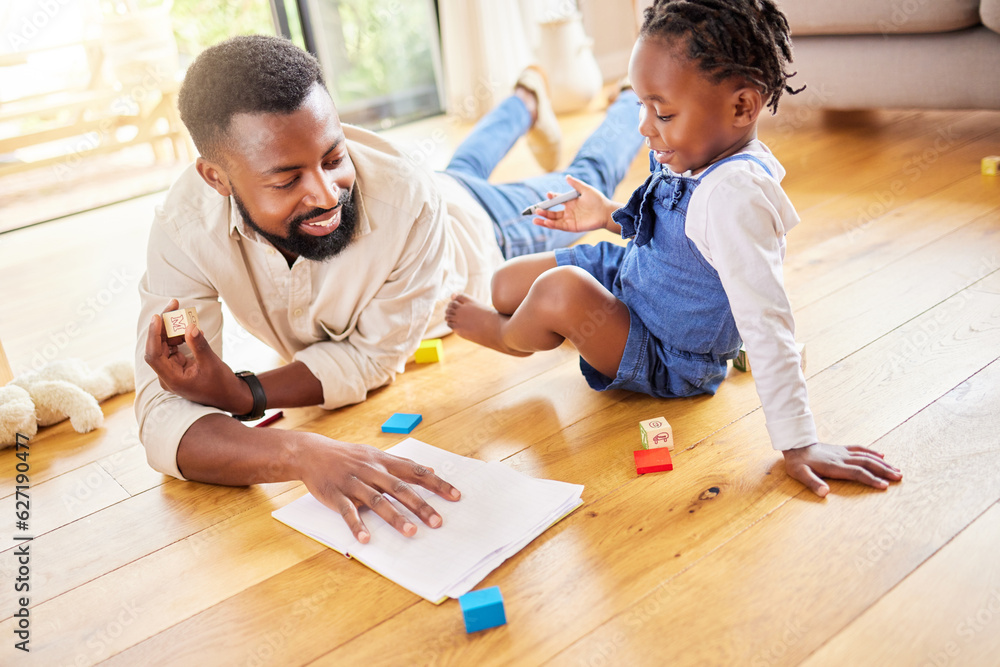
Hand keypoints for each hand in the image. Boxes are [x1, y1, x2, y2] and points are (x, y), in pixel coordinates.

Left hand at [144, 299, 250, 412]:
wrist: (230, 397)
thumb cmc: (221, 384)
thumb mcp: (212, 363)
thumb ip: (199, 345)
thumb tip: (189, 326)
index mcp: (172, 379)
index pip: (154, 355)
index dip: (153, 335)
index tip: (158, 317)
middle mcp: (168, 375)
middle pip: (158, 347)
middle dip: (164, 326)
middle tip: (174, 305)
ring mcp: (172, 371)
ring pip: (165, 346)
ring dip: (173, 329)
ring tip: (184, 314)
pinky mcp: (179, 367)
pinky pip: (174, 348)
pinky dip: (181, 337)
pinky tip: (191, 329)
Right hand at [293, 435, 461, 542]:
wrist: (312, 453)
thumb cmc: (348, 456)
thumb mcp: (376, 455)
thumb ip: (402, 464)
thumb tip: (429, 468)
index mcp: (384, 462)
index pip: (416, 472)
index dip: (436, 483)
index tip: (456, 496)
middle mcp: (372, 471)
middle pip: (399, 489)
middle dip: (420, 505)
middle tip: (437, 522)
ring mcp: (354, 483)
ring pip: (377, 500)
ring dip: (394, 517)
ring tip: (411, 532)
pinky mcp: (336, 495)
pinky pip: (348, 511)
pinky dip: (357, 525)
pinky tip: (366, 539)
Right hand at [532, 175, 616, 232]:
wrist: (606, 212)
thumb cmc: (598, 200)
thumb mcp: (586, 189)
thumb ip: (576, 184)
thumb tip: (566, 177)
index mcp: (570, 202)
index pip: (556, 200)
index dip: (551, 198)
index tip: (548, 195)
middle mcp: (568, 211)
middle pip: (552, 212)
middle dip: (543, 211)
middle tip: (535, 210)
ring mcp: (569, 220)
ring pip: (553, 220)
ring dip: (544, 219)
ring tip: (535, 218)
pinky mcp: (572, 227)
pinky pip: (560, 226)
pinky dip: (552, 225)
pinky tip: (546, 222)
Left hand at [783, 443, 901, 496]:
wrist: (795, 445)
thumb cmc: (797, 463)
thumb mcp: (800, 474)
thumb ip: (813, 483)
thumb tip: (825, 493)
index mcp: (834, 466)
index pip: (857, 473)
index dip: (871, 479)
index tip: (885, 486)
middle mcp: (842, 458)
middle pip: (867, 463)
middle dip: (884, 471)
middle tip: (900, 477)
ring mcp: (843, 452)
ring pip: (866, 456)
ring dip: (882, 463)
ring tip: (897, 469)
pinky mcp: (842, 449)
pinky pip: (860, 449)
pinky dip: (872, 452)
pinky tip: (882, 456)